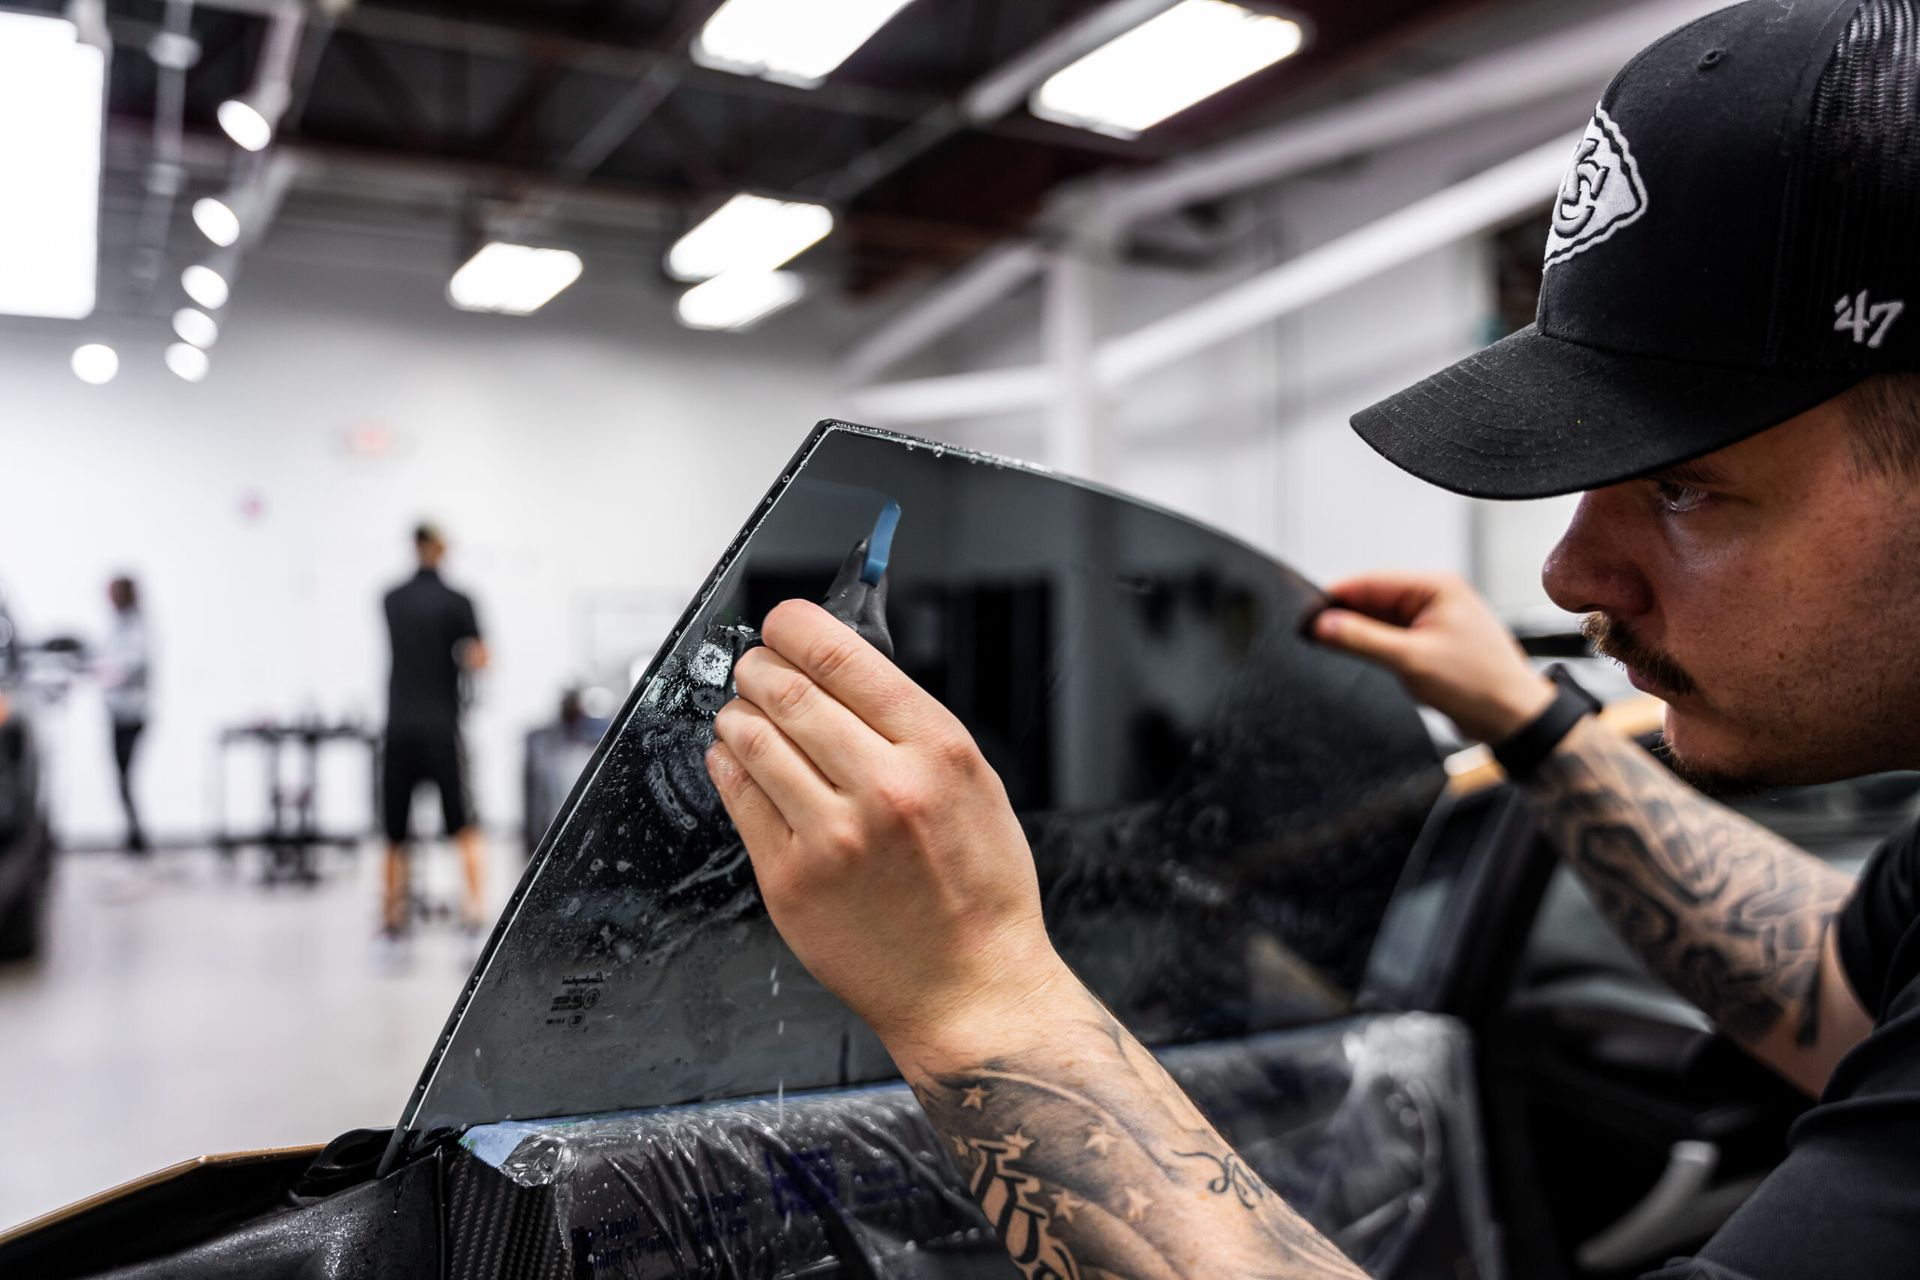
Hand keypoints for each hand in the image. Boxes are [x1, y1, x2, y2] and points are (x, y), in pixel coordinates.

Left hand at [706, 599, 1077, 1066]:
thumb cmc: (981, 893)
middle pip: (788, 691)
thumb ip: (913, 727)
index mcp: (936, 753)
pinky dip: (728, 766)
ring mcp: (831, 837)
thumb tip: (847, 670)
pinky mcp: (790, 880)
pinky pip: (737, 798)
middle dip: (760, 667)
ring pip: (751, 739)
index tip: (783, 623)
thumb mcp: (977, 785)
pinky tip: (736, 761)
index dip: (797, 626)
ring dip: (738, 713)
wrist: (971, 989)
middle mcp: (883, 789)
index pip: (844, 658)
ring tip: (744, 714)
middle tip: (757, 667)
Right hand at [1311, 572, 1554, 742]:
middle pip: (1372, 600)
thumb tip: (1322, 624)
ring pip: (1380, 621)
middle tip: (1313, 638)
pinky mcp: (1430, 642)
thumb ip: (1362, 639)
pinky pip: (1392, 639)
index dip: (1334, 598)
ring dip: (1362, 637)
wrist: (1512, 717)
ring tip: (1340, 653)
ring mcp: (1432, 620)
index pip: (1369, 582)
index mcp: (1435, 587)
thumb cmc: (1478, 684)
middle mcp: (1434, 597)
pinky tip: (1369, 663)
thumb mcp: (1410, 660)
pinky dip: (1377, 649)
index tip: (1305, 616)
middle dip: (1345, 619)